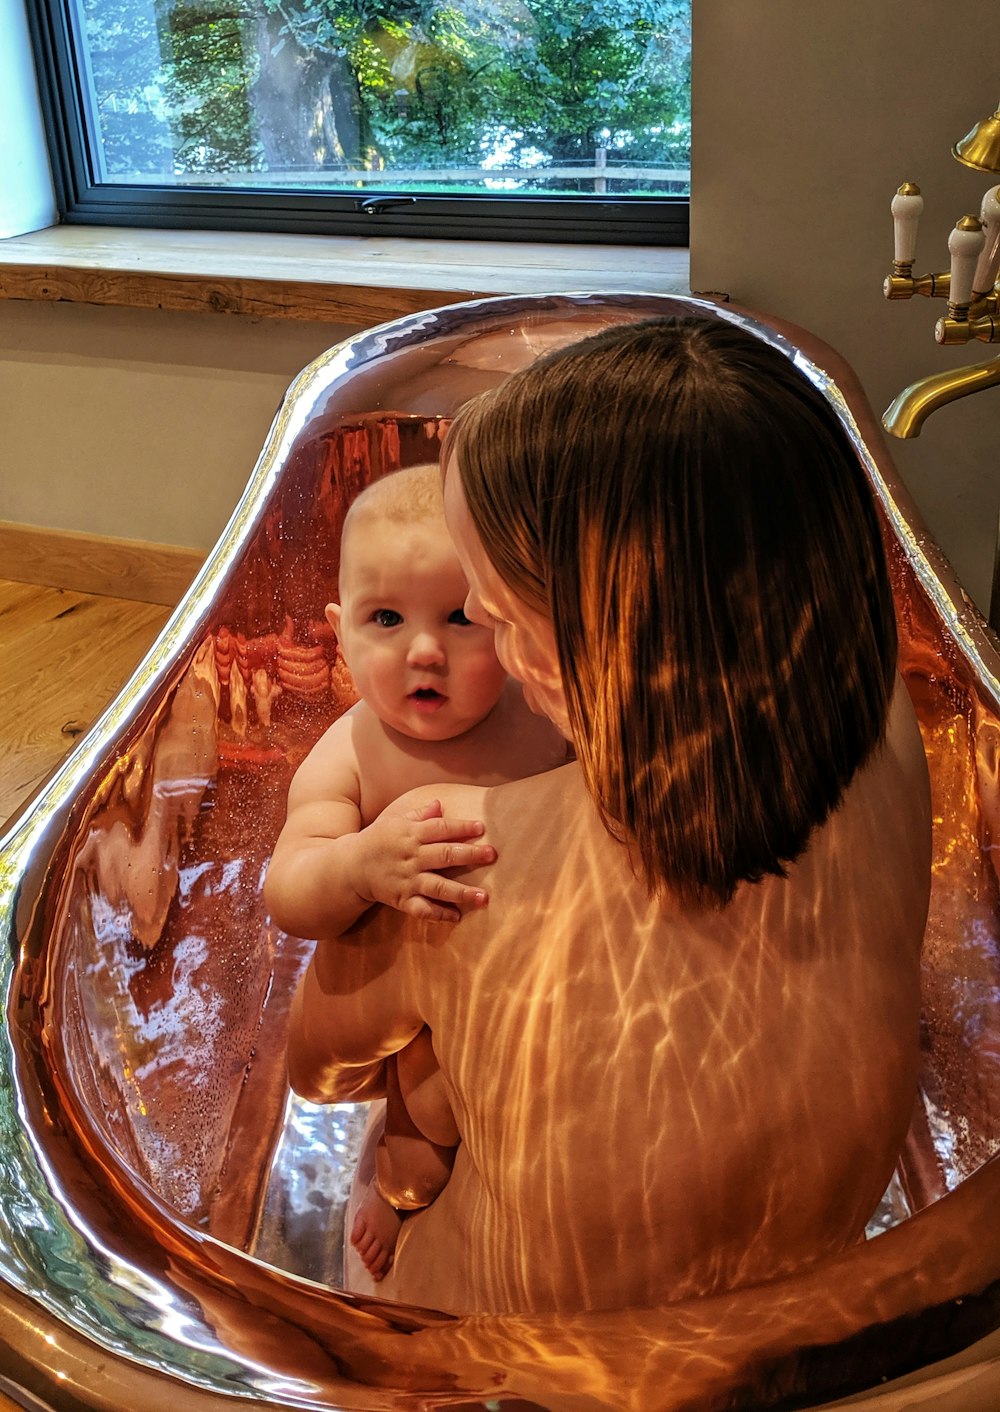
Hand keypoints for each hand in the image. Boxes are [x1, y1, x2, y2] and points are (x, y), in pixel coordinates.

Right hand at [354, 799, 495, 922]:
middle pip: (444, 855)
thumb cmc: (378, 840)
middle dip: (469, 855)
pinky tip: (457, 916)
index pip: (440, 828)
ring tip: (484, 897)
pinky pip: (422, 909)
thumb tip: (440, 804)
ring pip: (438, 886)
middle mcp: (411, 857)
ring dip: (462, 892)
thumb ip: (419, 815)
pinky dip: (439, 914)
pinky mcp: (402, 900)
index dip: (461, 827)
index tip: (482, 827)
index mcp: (410, 835)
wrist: (350, 867)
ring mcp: (407, 881)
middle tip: (492, 854)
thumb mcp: (394, 822)